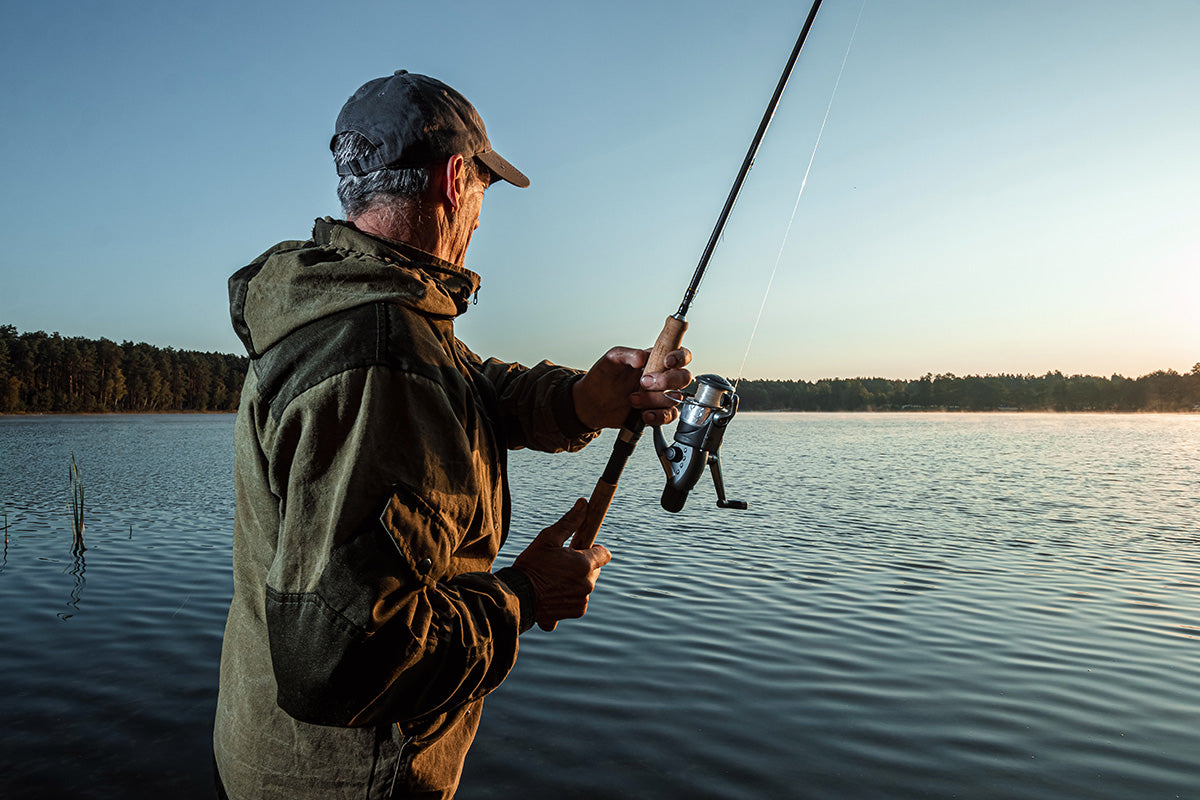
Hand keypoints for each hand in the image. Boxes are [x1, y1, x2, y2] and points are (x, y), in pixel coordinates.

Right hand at [511, 499, 611, 630]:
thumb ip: (569, 521)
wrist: (517, 596)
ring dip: (576, 581)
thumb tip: (584, 503)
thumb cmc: (531, 565)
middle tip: (561, 564)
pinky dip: (569, 596)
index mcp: (584, 564)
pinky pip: (579, 600)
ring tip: (554, 579)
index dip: (593, 549)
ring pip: (586, 585)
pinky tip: (553, 592)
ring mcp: (582, 600)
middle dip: (582, 565)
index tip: (579, 548)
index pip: (604, 553)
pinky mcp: (576, 611)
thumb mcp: (548, 538)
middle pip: (594, 570)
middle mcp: (587, 584)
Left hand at [573, 346, 692, 428]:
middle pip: (684, 377)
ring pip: (676, 398)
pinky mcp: (657, 412)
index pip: (679, 354)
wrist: (591, 403)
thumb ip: (627, 354)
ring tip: (633, 399)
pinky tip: (644, 414)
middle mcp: (661, 376)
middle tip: (644, 382)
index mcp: (654, 359)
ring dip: (655, 400)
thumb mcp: (611, 359)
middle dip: (667, 381)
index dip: (679, 357)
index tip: (667, 362)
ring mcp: (660, 396)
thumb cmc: (602, 377)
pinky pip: (669, 415)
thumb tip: (642, 357)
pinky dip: (658, 416)